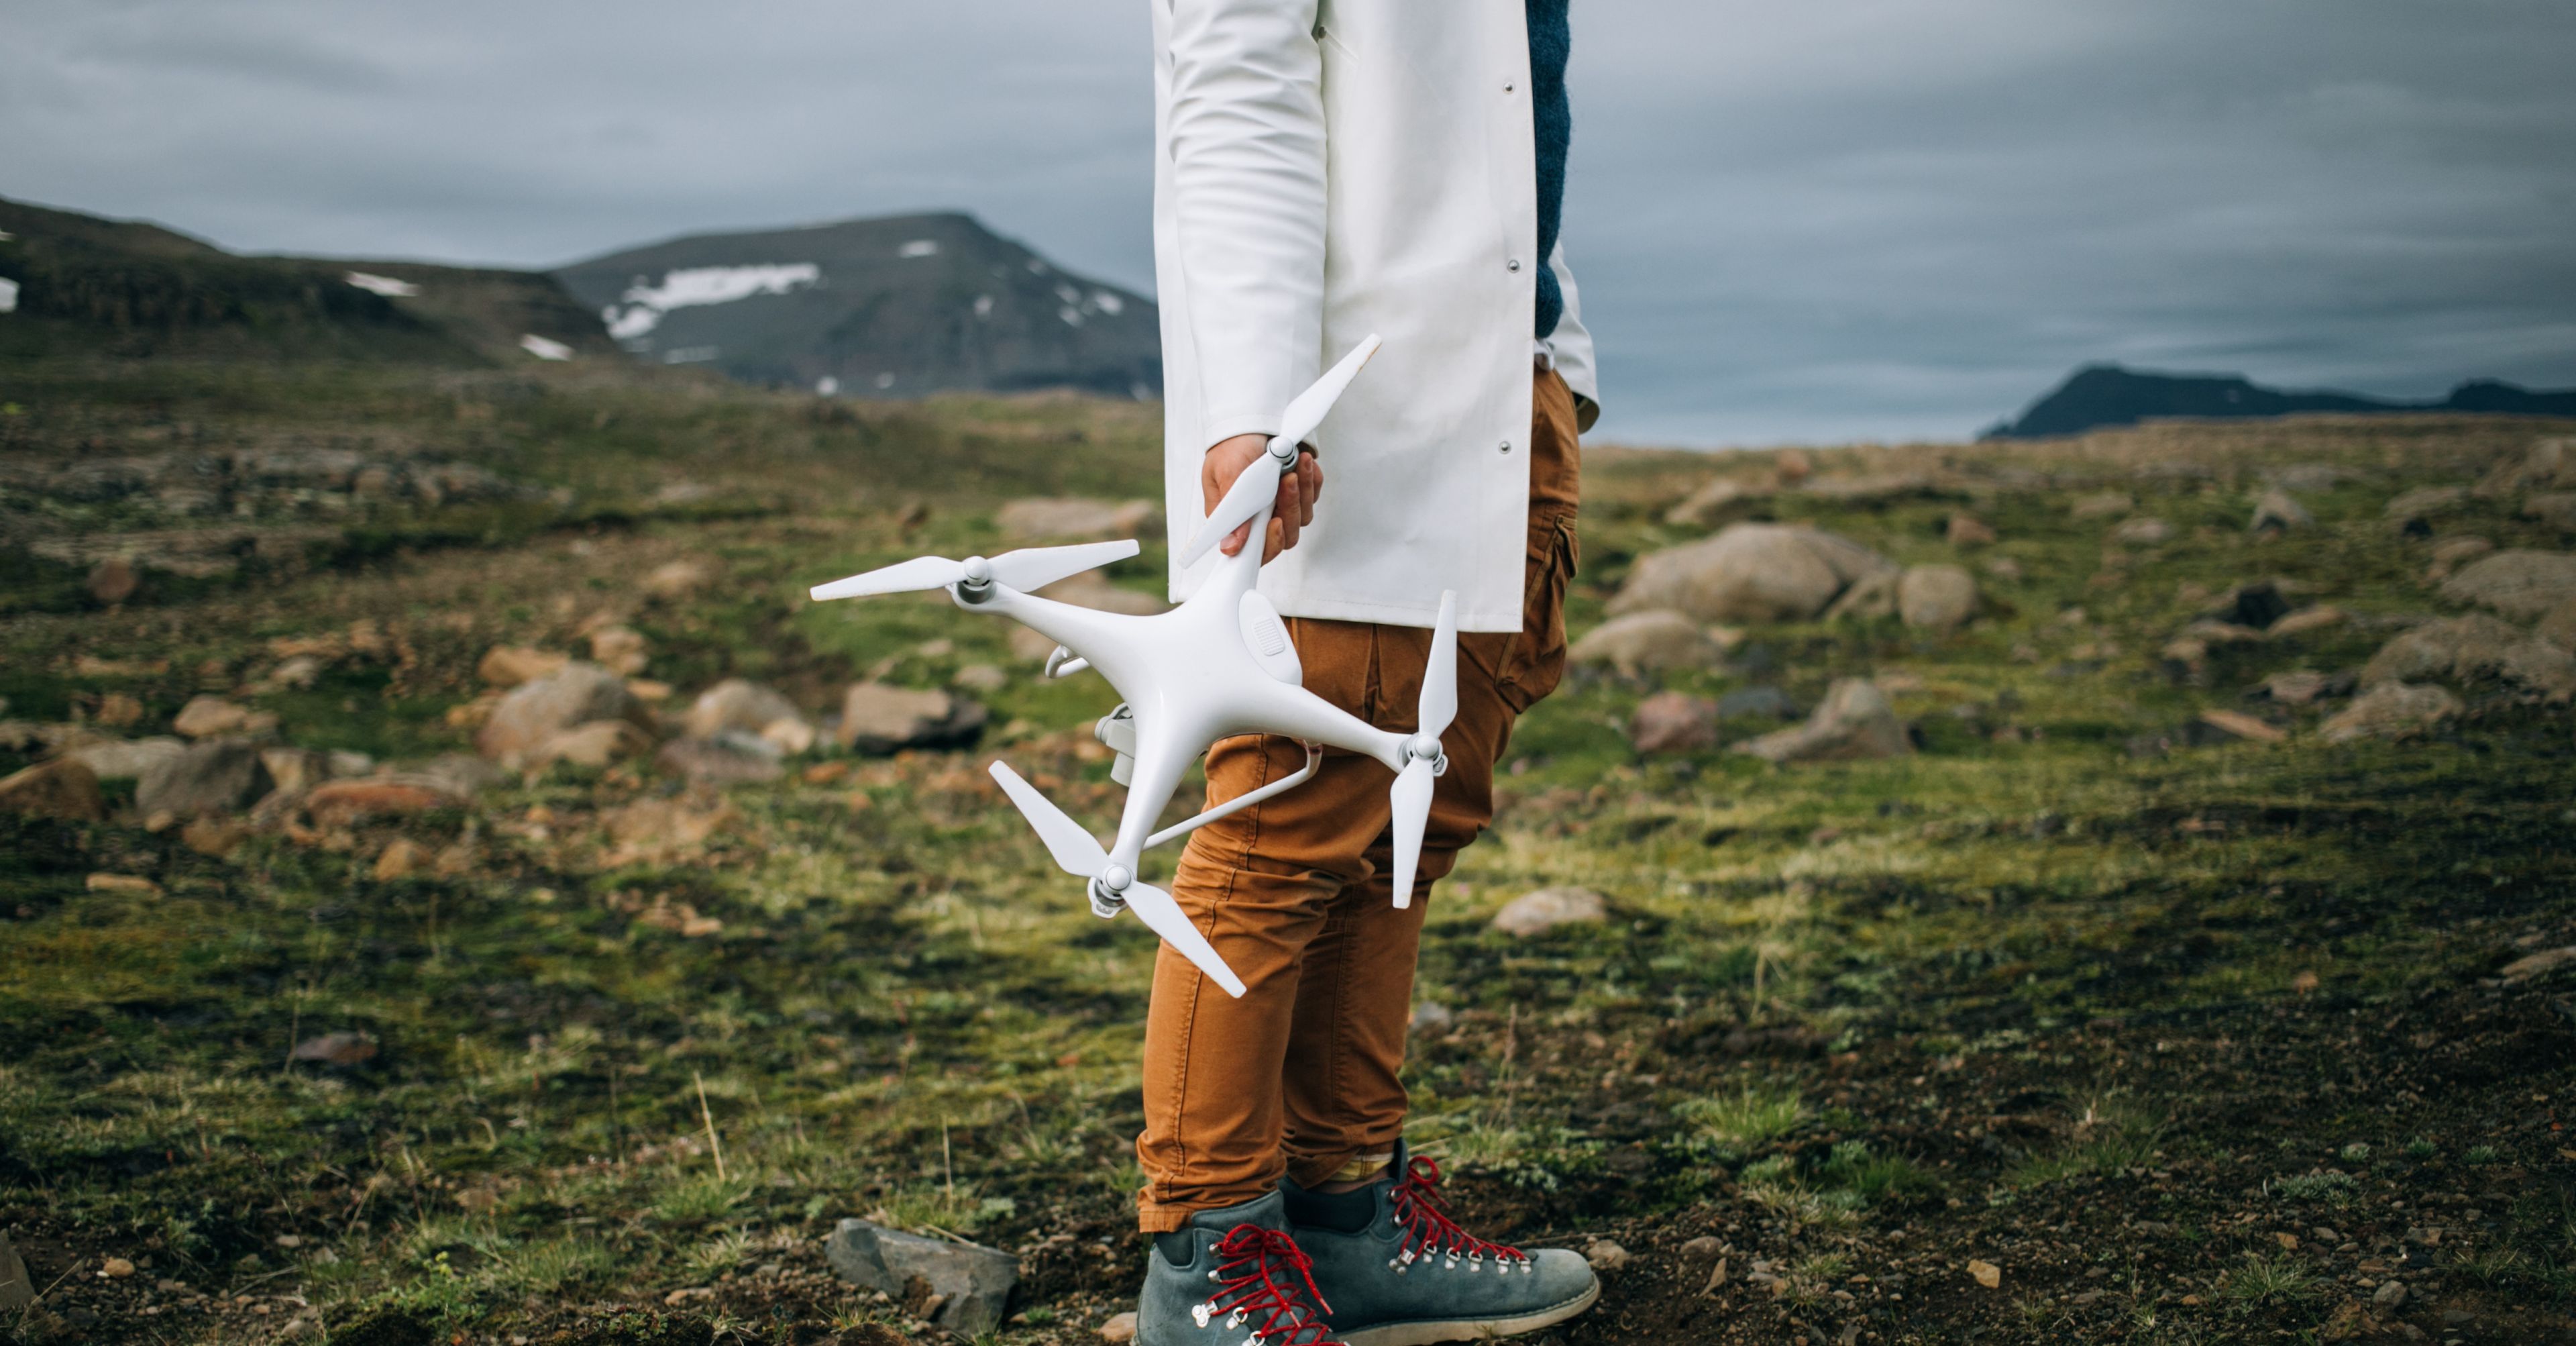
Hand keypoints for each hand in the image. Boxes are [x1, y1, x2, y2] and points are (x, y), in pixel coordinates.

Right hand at [1201, 434, 1322, 562]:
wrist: (1250, 421)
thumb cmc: (1231, 447)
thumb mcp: (1225, 474)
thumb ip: (1231, 512)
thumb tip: (1231, 548)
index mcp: (1237, 521)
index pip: (1255, 551)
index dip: (1268, 545)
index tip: (1274, 522)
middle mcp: (1260, 519)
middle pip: (1285, 536)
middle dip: (1289, 508)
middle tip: (1286, 481)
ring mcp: (1281, 506)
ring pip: (1303, 516)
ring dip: (1303, 491)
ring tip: (1295, 463)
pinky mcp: (1300, 492)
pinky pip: (1314, 496)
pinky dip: (1311, 479)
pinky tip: (1302, 461)